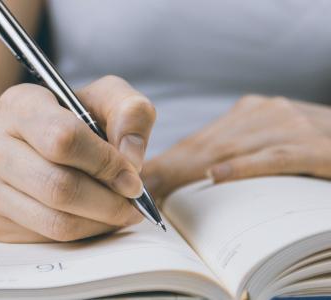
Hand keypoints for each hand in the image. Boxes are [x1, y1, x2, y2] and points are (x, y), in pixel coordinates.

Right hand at [0, 76, 155, 242]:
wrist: (19, 142)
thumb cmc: (67, 120)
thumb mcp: (102, 99)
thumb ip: (130, 113)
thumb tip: (130, 158)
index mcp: (18, 104)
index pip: (63, 139)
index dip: (105, 163)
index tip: (131, 177)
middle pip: (59, 187)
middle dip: (108, 201)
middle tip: (131, 203)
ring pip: (55, 221)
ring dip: (99, 223)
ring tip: (117, 211)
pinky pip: (47, 239)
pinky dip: (81, 233)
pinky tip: (90, 217)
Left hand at [143, 95, 330, 199]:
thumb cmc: (315, 146)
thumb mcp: (272, 139)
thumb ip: (240, 150)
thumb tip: (197, 177)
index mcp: (251, 113)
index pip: (200, 139)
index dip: (166, 161)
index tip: (137, 180)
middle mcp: (265, 113)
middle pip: (206, 144)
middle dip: (168, 168)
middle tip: (137, 190)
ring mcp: (291, 126)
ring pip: (231, 149)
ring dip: (190, 171)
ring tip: (159, 189)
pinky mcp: (316, 146)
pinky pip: (274, 157)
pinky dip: (244, 167)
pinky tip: (217, 176)